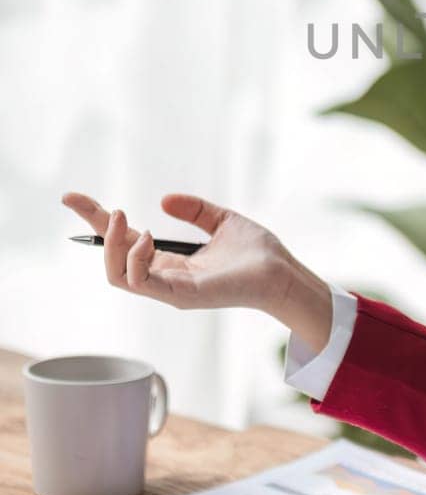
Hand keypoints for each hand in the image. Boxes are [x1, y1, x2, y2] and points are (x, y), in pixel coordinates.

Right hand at [61, 191, 332, 349]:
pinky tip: (145, 236)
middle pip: (112, 259)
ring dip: (112, 245)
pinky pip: (142, 283)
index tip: (72, 198)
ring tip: (123, 217)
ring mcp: (170, 290)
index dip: (96, 220)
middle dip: (97, 229)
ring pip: (117, 276)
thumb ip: (193, 210)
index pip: (123, 242)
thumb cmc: (258, 254)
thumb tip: (163, 199)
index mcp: (170, 263)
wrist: (282, 272)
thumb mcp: (221, 220)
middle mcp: (165, 279)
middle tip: (105, 205)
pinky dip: (135, 259)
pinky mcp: (182, 296)